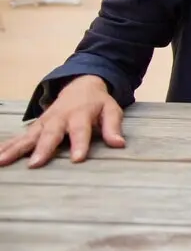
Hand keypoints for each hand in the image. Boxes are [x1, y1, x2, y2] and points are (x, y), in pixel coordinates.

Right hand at [0, 75, 124, 168]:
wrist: (81, 86)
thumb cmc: (97, 103)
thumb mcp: (111, 110)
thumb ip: (113, 127)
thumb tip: (119, 144)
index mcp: (80, 114)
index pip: (81, 131)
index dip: (80, 144)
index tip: (77, 159)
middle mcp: (59, 118)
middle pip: (51, 134)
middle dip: (43, 149)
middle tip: (35, 164)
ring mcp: (44, 122)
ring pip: (29, 136)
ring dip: (15, 149)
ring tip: (2, 161)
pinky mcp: (35, 126)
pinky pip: (19, 137)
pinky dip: (7, 145)